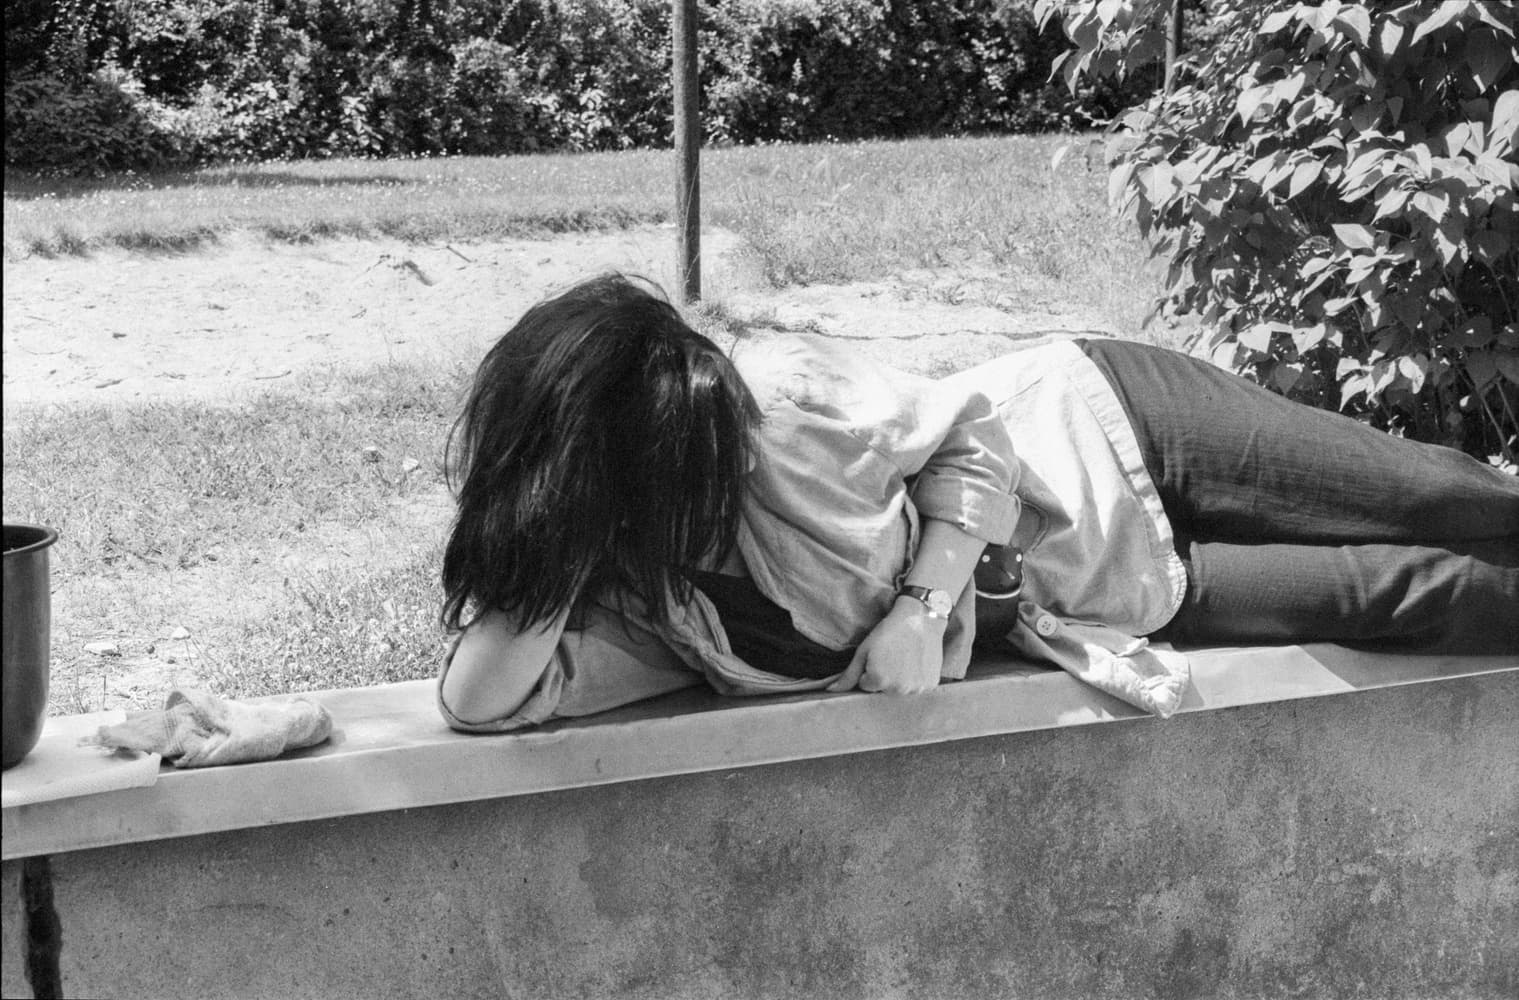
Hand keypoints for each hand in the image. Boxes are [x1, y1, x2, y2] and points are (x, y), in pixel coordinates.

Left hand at [826, 598, 946, 694]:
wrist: (920, 618)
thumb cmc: (888, 631)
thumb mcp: (864, 650)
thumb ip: (848, 674)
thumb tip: (831, 690)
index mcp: (878, 681)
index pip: (866, 685)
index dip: (869, 669)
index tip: (878, 655)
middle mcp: (898, 690)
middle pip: (884, 690)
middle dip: (884, 677)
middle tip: (891, 655)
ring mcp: (917, 688)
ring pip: (901, 690)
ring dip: (900, 679)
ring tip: (905, 657)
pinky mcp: (931, 684)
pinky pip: (917, 686)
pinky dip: (916, 677)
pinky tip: (916, 660)